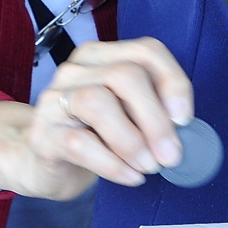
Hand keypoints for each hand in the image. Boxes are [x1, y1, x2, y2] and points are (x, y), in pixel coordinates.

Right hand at [0, 38, 193, 198]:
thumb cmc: (94, 136)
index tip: (185, 120)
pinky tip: (130, 176)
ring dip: (132, 140)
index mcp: (102, 57)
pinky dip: (112, 164)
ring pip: (97, 103)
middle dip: (155, 119)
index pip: (146, 51)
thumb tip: (184, 128)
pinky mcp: (42, 133)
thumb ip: (153, 111)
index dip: (172, 82)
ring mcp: (54, 99)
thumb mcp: (127, 116)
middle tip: (170, 155)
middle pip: (123, 75)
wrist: (41, 162)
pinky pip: (79, 143)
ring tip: (148, 167)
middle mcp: (76, 70)